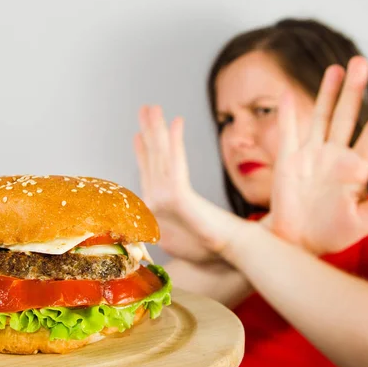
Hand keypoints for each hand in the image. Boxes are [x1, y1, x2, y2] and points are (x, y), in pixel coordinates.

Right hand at [134, 105, 242, 261]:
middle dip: (148, 132)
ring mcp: (164, 201)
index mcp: (163, 207)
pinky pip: (175, 164)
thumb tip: (203, 209)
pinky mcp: (177, 199)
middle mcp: (158, 201)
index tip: (139, 134)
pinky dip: (175, 143)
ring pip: (159, 157)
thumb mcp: (201, 225)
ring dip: (156, 131)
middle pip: (151, 159)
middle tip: (144, 109)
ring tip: (152, 109)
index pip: (150, 172)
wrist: (228, 257)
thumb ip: (196, 213)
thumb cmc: (218, 248)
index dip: (144, 151)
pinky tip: (177, 123)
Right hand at [261, 56, 367, 253]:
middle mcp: (335, 156)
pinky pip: (288, 133)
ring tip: (336, 68)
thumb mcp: (364, 221)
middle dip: (354, 90)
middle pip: (346, 116)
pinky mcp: (288, 160)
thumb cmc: (332, 235)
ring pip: (321, 118)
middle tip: (360, 62)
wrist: (296, 242)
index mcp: (356, 170)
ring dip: (328, 93)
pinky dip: (287, 114)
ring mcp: (311, 155)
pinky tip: (289, 95)